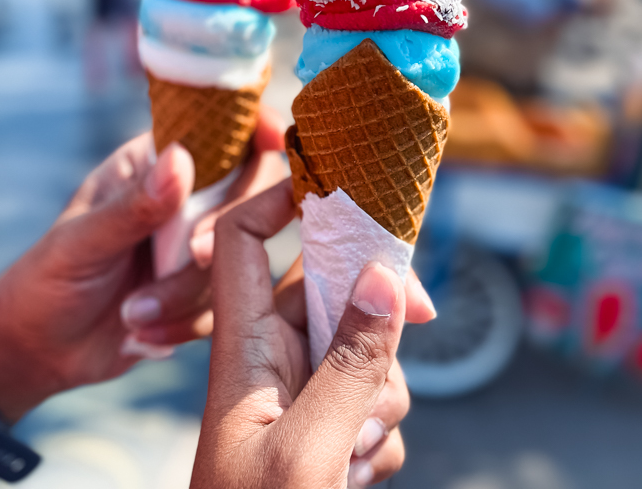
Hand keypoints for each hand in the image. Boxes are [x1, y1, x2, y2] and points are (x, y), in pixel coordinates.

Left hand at [0, 108, 287, 423]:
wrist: (36, 352)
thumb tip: (181, 157)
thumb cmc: (46, 278)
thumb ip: (135, 205)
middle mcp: (186, 197)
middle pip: (248, 191)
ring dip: (187, 292)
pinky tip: (143, 334)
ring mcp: (198, 245)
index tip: (275, 141)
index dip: (254, 126)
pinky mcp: (203, 291)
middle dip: (224, 228)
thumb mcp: (83, 240)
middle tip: (196, 254)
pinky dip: (186, 324)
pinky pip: (227, 302)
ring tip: (133, 313)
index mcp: (155, 163)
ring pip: (240, 255)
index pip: (217, 130)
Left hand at [191, 180, 413, 488]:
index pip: (245, 243)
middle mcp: (270, 363)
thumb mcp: (307, 453)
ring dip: (380, 400)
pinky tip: (356, 479)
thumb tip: (386, 279)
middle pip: (333, 296)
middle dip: (372, 328)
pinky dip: (380, 441)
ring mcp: (301, 401)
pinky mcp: (328, 436)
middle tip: (399, 349)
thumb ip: (350, 363)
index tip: (340, 182)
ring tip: (352, 456)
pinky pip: (375, 407)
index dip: (281, 198)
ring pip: (367, 354)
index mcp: (242, 349)